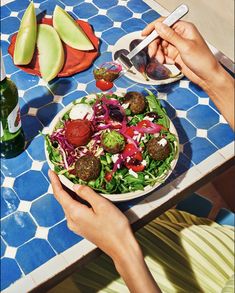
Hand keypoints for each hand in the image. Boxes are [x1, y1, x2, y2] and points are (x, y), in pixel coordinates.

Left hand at [49, 170, 160, 292]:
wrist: (121, 247)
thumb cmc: (114, 226)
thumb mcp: (102, 205)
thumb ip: (87, 193)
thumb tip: (75, 186)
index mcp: (75, 213)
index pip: (60, 194)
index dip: (54, 181)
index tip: (50, 171)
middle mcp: (72, 221)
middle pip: (62, 200)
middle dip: (60, 186)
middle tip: (60, 173)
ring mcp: (76, 226)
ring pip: (68, 206)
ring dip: (67, 193)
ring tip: (69, 181)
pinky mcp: (82, 229)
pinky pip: (74, 211)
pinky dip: (73, 201)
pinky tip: (79, 196)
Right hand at [142, 19, 233, 128]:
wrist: (207, 76)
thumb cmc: (202, 60)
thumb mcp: (184, 46)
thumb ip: (170, 35)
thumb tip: (159, 26)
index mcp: (184, 28)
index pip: (165, 23)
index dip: (153, 28)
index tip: (144, 34)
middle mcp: (180, 35)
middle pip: (160, 35)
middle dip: (155, 45)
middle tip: (153, 53)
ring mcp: (177, 46)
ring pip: (160, 46)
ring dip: (158, 53)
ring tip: (161, 60)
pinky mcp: (175, 55)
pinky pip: (163, 54)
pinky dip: (162, 58)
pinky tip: (166, 62)